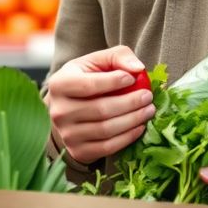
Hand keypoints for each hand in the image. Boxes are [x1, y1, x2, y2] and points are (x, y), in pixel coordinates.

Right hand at [45, 46, 154, 164]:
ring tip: (148, 110)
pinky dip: (127, 138)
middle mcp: (59, 111)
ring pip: (106, 130)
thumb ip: (118, 56)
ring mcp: (67, 134)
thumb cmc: (88, 78)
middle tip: (148, 96)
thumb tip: (138, 68)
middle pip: (101, 110)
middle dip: (130, 103)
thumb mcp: (98, 61)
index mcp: (59, 84)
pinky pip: (107, 148)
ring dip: (133, 120)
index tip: (133, 78)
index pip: (89, 85)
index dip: (114, 82)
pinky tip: (139, 127)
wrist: (70, 108)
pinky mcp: (78, 151)